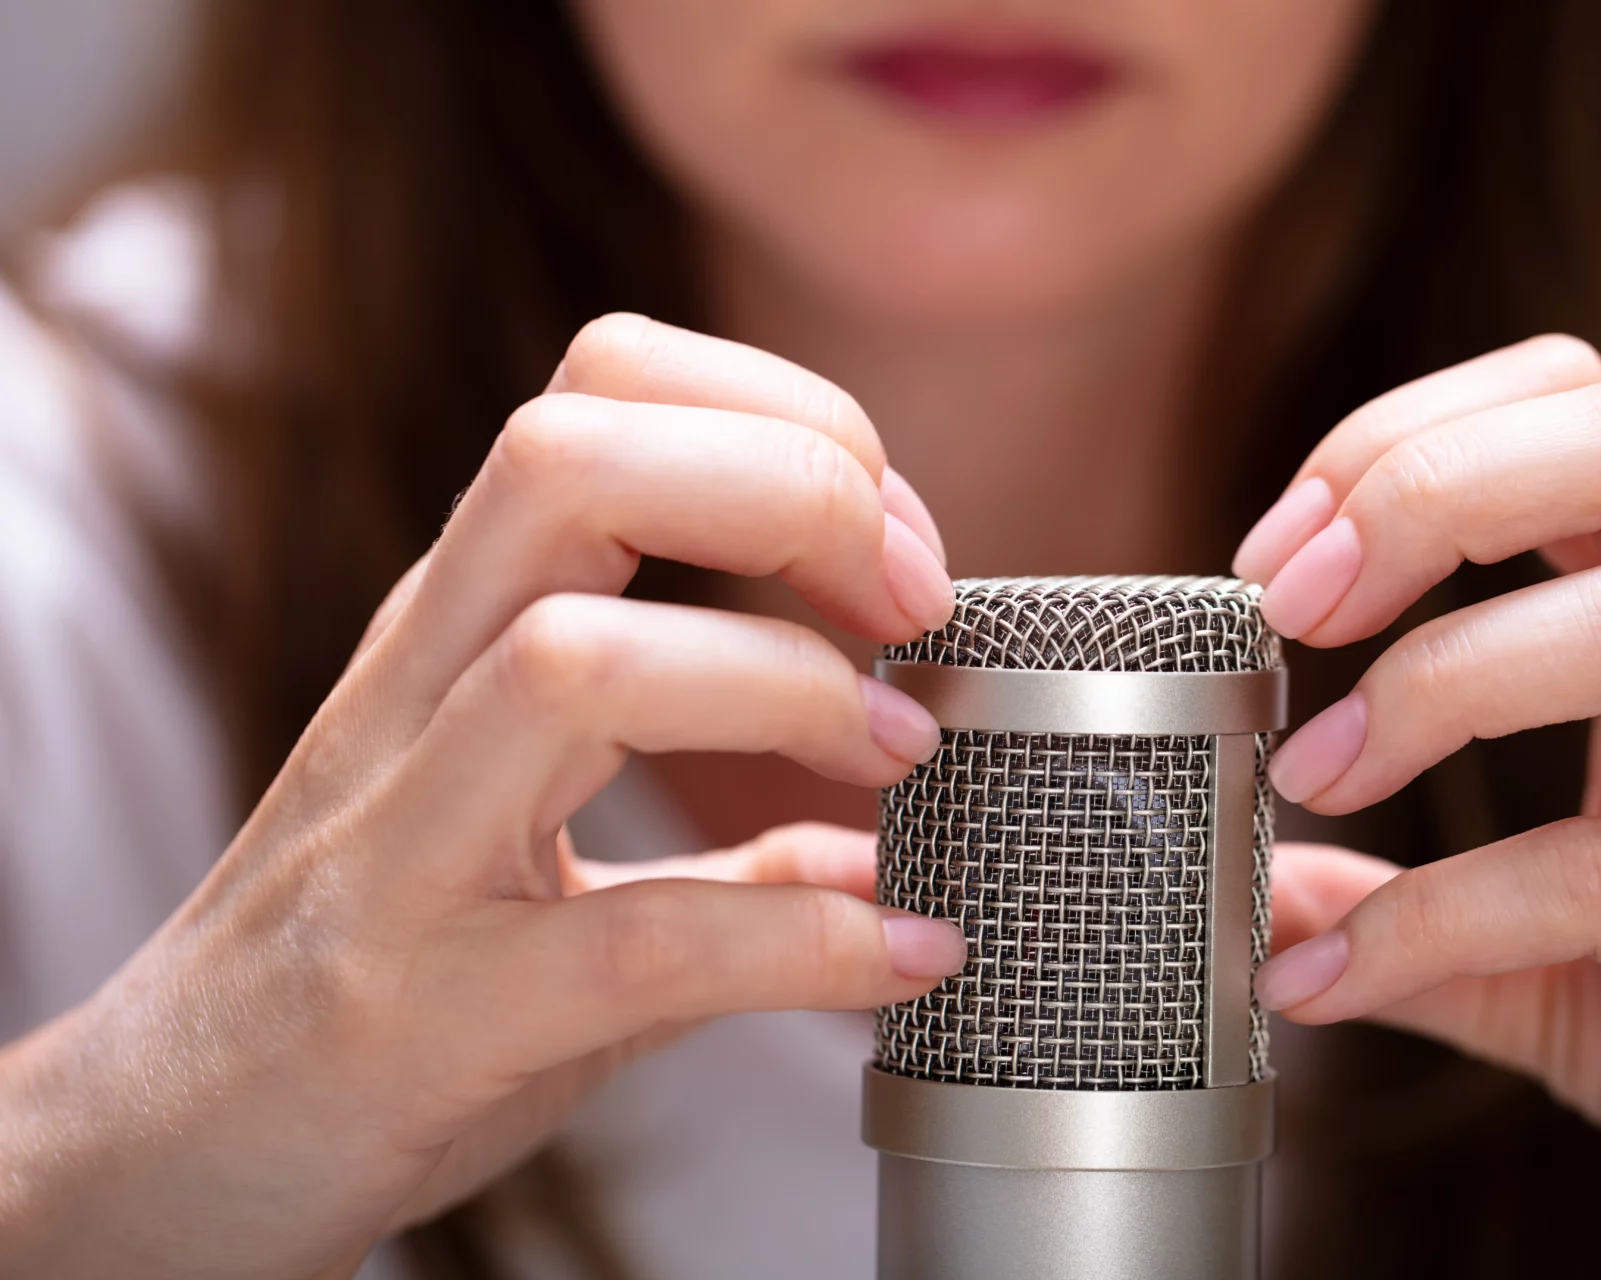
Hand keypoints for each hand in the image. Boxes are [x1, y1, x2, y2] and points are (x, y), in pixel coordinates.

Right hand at [0, 316, 962, 1279]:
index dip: (781, 421)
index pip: (600, 391)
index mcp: (459, 626)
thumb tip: (875, 856)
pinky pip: (637, 939)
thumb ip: (717, 852)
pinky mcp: (421, 1009)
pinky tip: (906, 952)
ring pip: (573, 661)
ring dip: (783, 684)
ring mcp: (401, 846)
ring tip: (895, 754)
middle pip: (572, 463)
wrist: (164, 1155)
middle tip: (914, 606)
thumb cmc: (367, 982)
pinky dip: (803, 941)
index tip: (899, 547)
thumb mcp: (539, 865)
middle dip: (790, 490)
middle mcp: (417, 694)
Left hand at [1234, 336, 1600, 1267]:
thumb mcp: (1569, 953)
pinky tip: (1336, 973)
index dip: (1418, 437)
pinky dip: (1438, 915)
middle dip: (1432, 486)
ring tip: (1311, 773)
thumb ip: (1423, 913)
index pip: (1595, 410)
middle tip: (1292, 602)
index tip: (1281, 553)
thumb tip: (1266, 892)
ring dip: (1440, 674)